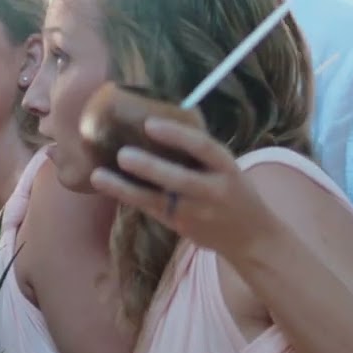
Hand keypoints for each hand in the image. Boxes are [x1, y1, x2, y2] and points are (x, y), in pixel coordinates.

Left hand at [87, 116, 275, 259]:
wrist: (253, 237)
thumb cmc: (233, 190)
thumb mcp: (226, 166)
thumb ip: (199, 151)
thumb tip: (163, 114)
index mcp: (227, 167)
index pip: (204, 147)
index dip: (177, 135)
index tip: (150, 124)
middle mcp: (213, 190)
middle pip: (180, 179)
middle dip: (150, 168)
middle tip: (122, 153)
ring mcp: (196, 212)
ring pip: (158, 200)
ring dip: (126, 188)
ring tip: (99, 176)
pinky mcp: (181, 226)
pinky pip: (151, 210)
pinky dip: (129, 197)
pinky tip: (107, 185)